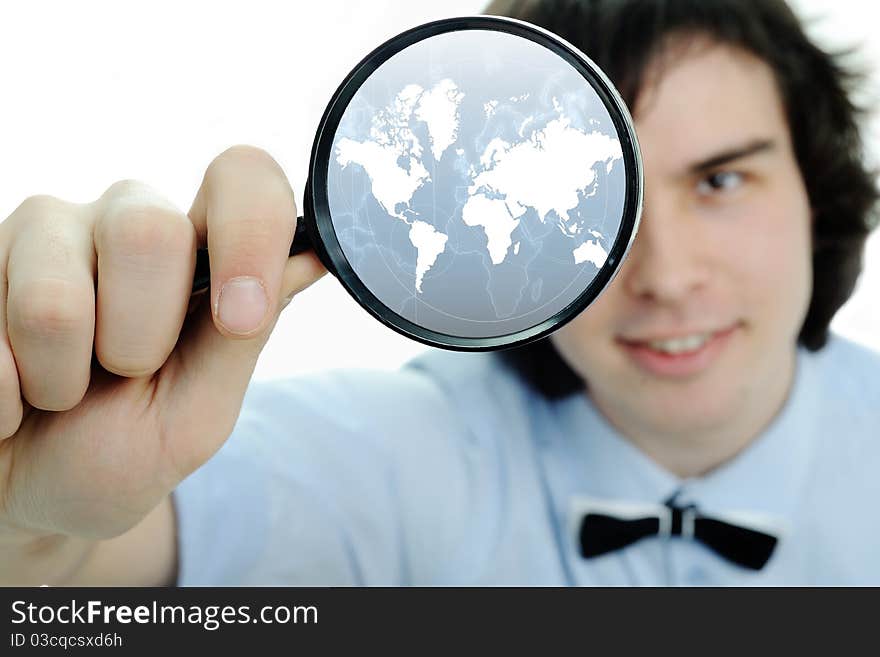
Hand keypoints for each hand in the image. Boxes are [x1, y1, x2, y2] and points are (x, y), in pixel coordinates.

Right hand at [0, 145, 324, 581]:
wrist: (27, 494)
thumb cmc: (123, 451)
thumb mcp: (198, 411)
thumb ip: (244, 335)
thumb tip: (317, 253)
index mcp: (198, 252)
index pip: (243, 175)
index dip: (250, 232)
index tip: (239, 316)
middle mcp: (126, 220)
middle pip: (148, 231)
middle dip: (138, 339)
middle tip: (124, 373)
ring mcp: (43, 232)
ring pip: (55, 294)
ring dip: (62, 377)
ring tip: (60, 389)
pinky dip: (2, 395)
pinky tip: (9, 392)